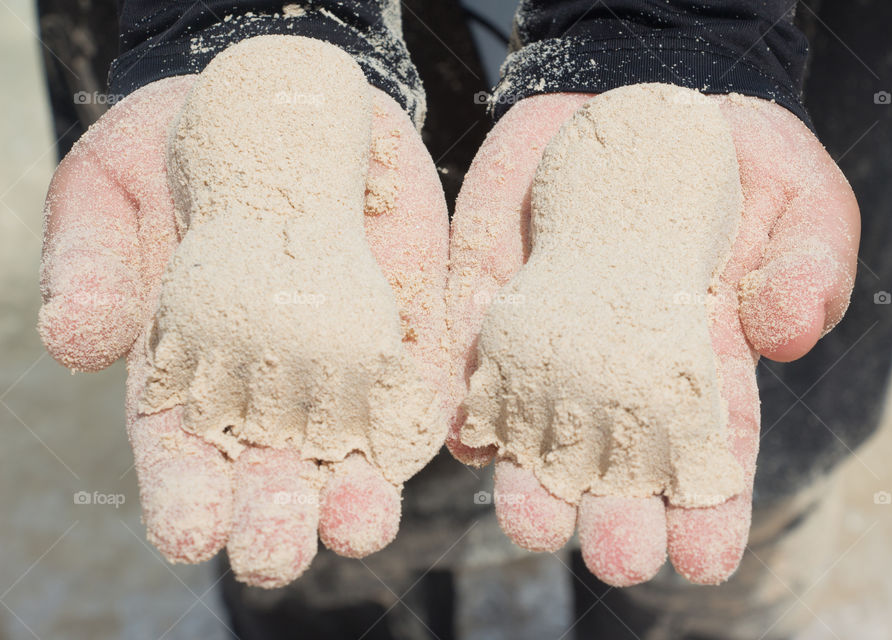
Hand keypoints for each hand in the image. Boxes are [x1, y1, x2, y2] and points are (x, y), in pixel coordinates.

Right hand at [39, 61, 448, 586]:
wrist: (277, 97)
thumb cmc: (176, 144)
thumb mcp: (110, 184)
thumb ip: (88, 261)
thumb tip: (77, 342)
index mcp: (186, 370)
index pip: (181, 452)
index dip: (183, 496)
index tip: (190, 530)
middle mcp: (270, 382)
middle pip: (274, 469)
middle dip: (276, 515)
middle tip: (276, 546)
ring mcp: (346, 357)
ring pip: (357, 446)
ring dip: (359, 493)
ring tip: (359, 521)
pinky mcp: (409, 322)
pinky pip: (425, 378)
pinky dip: (429, 415)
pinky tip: (435, 444)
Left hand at [445, 89, 858, 585]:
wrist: (634, 98)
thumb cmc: (734, 158)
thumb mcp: (800, 194)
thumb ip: (810, 264)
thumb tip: (781, 335)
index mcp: (699, 363)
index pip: (706, 453)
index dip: (709, 511)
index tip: (705, 558)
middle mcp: (616, 368)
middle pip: (613, 460)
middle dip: (615, 515)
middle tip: (618, 555)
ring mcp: (547, 335)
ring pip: (531, 428)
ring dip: (527, 480)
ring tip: (534, 519)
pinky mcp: (488, 295)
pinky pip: (469, 357)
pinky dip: (464, 397)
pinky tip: (465, 435)